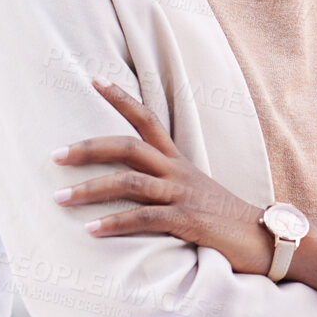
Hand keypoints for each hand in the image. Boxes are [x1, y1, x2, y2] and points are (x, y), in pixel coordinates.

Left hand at [53, 76, 272, 274]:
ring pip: (130, 183)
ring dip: (91, 190)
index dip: (120, 98)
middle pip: (128, 147)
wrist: (261, 238)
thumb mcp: (191, 189)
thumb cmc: (220, 217)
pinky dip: (115, 224)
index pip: (147, 118)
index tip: (94, 79)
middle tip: (55, 155)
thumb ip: (163, 181)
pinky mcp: (188, 220)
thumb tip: (126, 181)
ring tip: (60, 198)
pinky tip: (91, 230)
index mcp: (177, 159)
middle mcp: (177, 170)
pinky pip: (145, 219)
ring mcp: (183, 194)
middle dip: (88, 149)